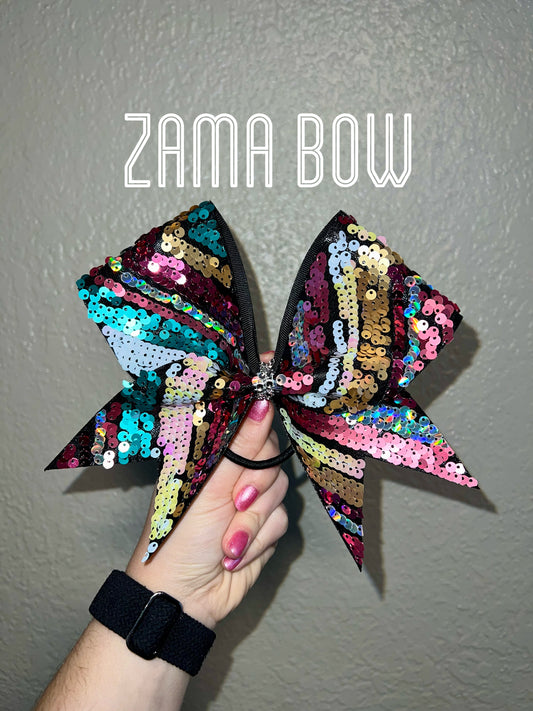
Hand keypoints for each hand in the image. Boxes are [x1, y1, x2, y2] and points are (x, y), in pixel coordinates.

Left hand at [126, 352, 288, 628]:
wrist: (184, 599)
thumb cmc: (180, 540)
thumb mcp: (212, 489)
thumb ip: (244, 447)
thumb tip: (264, 401)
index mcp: (211, 455)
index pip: (244, 417)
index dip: (263, 397)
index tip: (283, 367)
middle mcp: (231, 471)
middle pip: (271, 454)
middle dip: (257, 484)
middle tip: (237, 502)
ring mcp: (249, 498)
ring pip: (279, 491)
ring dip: (254, 521)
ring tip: (227, 540)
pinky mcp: (264, 526)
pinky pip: (282, 521)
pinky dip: (259, 540)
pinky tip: (236, 553)